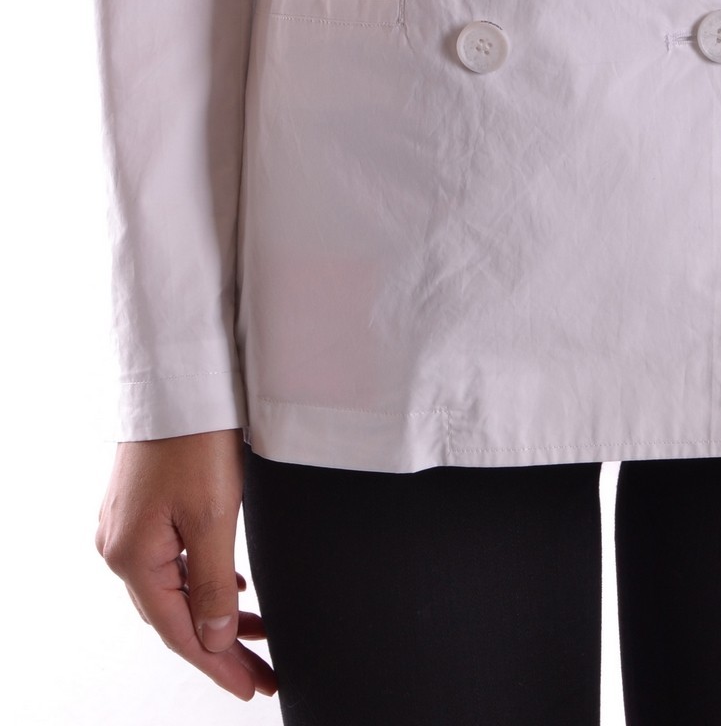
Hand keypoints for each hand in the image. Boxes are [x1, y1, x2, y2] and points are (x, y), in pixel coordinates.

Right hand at [95, 426, 276, 701]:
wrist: (178, 372)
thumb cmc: (193, 435)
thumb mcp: (212, 516)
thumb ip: (212, 584)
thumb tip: (213, 638)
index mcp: (131, 556)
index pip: (179, 632)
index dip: (217, 665)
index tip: (251, 687)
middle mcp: (120, 545)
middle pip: (175, 615)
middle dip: (220, 645)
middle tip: (261, 672)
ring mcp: (126, 524)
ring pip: (174, 587)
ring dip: (213, 611)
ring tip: (257, 632)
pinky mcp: (141, 504)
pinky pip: (171, 559)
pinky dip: (201, 578)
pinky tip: (229, 583)